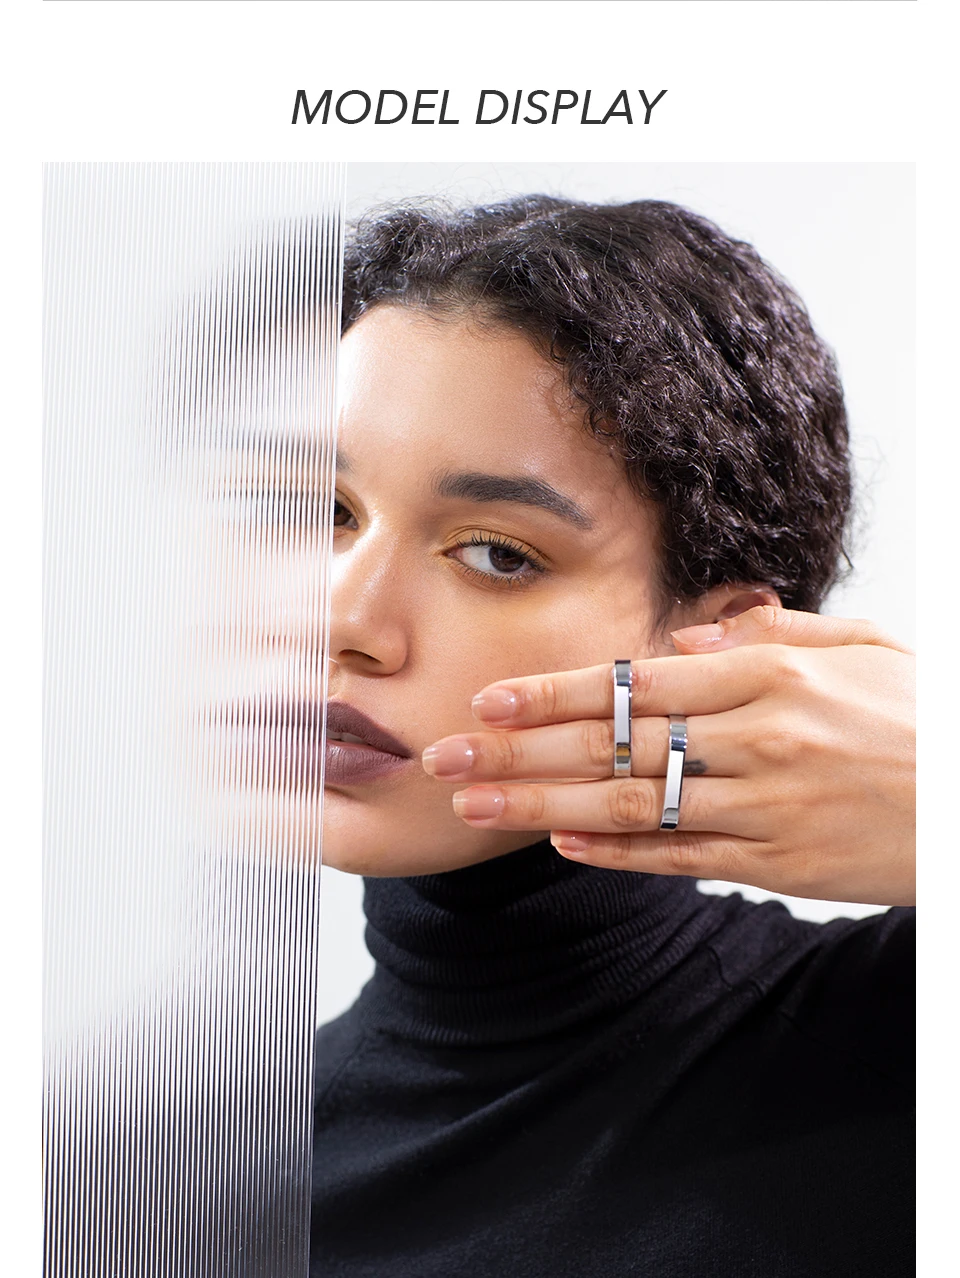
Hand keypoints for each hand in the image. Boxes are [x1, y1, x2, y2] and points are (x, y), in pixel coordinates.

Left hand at [421, 607, 914, 905]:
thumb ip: (769, 633)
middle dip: (518, 753)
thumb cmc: (919, 715)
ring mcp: (765, 806)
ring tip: (476, 807)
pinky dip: (617, 853)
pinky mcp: (778, 861)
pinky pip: (681, 856)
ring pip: (632, 806)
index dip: (553, 694)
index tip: (489, 701)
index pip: (634, 683)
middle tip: (445, 759)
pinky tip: (560, 845)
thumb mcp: (859, 647)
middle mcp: (756, 739)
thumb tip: (681, 638)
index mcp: (769, 677)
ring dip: (544, 807)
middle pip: (613, 746)